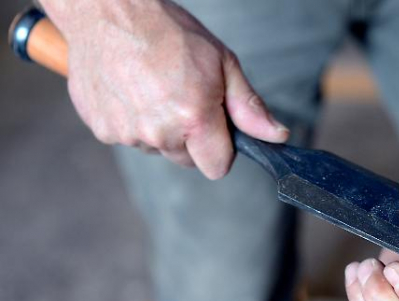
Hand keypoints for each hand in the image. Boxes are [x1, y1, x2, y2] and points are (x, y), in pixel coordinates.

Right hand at [55, 0, 287, 178]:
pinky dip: (134, 121)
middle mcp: (159, 133)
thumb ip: (248, 107)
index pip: (218, 167)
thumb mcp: (221, 62)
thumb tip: (277, 136)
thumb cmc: (168, 31)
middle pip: (188, 160)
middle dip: (193, 139)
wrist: (106, 10)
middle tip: (185, 98)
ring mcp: (127, 134)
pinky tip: (133, 90)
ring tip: (155, 88)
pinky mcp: (103, 130)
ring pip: (158, 149)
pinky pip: (130, 138)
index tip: (217, 126)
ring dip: (162, 129)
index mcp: (194, 118)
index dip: (222, 149)